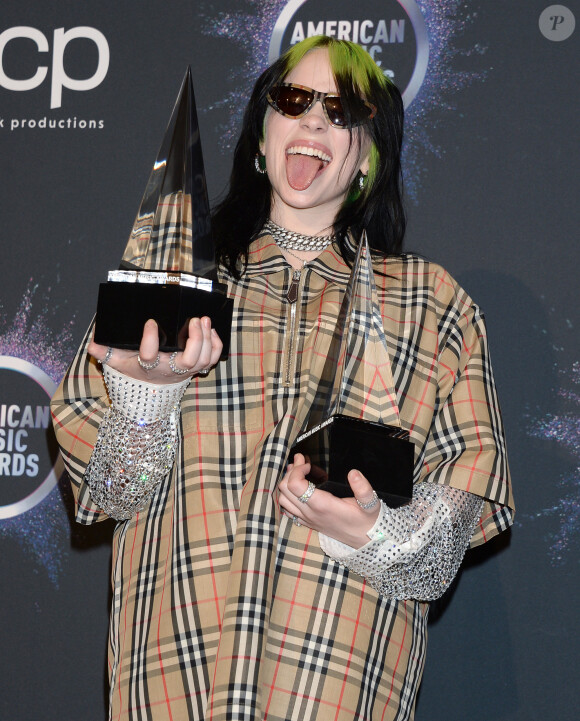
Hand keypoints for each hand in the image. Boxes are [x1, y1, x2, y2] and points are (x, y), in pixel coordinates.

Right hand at [88, 317, 222, 384]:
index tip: (150, 322)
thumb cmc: (135, 370)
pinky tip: (212, 330)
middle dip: (196, 340)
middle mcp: (171, 369)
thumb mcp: (117, 362)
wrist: (149, 390)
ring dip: (207, 339)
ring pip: (204, 360)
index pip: (150, 356)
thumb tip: (92, 342)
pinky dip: (216, 345)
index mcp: (150, 366)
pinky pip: (213, 360)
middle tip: (194, 319)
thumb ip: (104, 352)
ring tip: (204, 320)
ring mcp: (186, 370)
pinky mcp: (197, 368)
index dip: (150, 339)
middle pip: (189, 360)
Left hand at [278, 453, 380, 547]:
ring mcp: (308, 519)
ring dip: (287, 483)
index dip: (298, 469)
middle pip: (284, 489)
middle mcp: (311, 513)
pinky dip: (288, 496)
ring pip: (283, 499)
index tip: (309, 463)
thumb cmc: (368, 521)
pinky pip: (288, 509)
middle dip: (291, 471)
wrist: (367, 541)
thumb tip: (353, 473)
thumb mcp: (371, 504)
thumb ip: (363, 489)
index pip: (295, 485)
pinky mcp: (308, 523)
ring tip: (299, 471)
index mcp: (323, 506)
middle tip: (303, 461)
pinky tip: (299, 488)